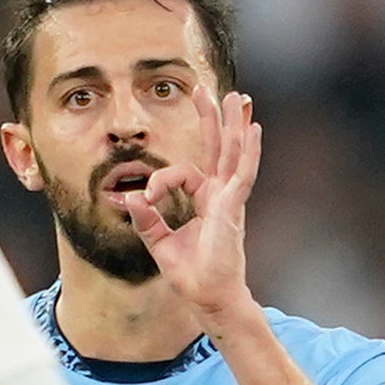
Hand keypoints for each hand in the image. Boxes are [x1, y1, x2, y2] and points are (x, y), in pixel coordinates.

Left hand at [124, 86, 261, 324]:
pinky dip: (248, 151)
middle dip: (210, 117)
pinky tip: (252, 129)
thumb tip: (131, 197)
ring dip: (233, 124)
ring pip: (232, 153)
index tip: (144, 198)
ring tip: (237, 97)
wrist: (207, 297)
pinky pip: (241, 174)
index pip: (180, 173)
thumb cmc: (190, 273)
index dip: (158, 181)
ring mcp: (229, 199)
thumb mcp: (158, 242)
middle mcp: (218, 194)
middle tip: (204, 87)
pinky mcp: (233, 208)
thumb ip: (146, 218)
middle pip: (215, 147)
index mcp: (203, 199)